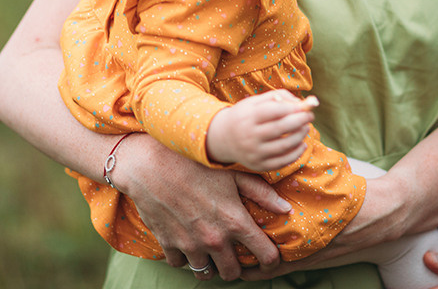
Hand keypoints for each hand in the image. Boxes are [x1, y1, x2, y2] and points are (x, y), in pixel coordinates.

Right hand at [111, 133, 287, 280]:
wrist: (152, 165)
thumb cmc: (197, 164)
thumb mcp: (234, 173)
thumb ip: (262, 193)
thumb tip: (286, 208)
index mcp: (235, 222)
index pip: (265, 256)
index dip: (271, 260)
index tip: (270, 258)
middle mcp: (214, 240)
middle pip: (234, 273)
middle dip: (238, 266)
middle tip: (237, 253)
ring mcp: (190, 245)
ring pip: (206, 273)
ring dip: (211, 265)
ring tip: (213, 250)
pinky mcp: (169, 245)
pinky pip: (181, 264)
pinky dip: (186, 257)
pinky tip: (190, 241)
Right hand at [207, 90, 316, 170]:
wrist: (223, 139)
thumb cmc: (245, 115)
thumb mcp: (255, 101)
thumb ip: (279, 97)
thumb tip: (302, 103)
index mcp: (248, 117)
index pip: (274, 111)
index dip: (293, 108)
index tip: (305, 106)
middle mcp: (250, 136)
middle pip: (281, 128)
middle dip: (300, 121)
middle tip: (310, 116)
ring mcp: (254, 153)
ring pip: (284, 146)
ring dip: (300, 136)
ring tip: (306, 128)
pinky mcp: (259, 166)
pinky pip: (282, 162)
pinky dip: (296, 153)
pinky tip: (302, 144)